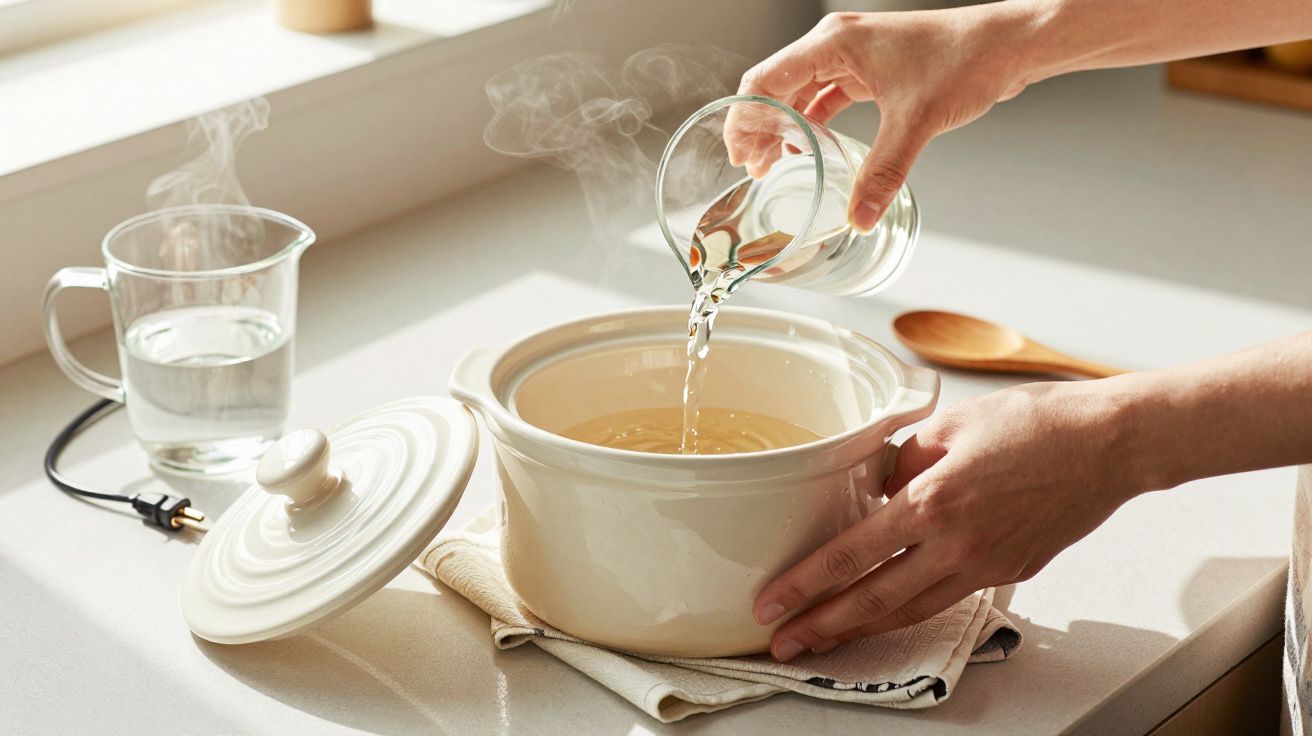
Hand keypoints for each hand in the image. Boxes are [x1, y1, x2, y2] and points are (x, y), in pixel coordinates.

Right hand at [730, 7, 1033, 230]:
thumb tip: (859, 217)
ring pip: (799, 90)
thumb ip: (882, 173)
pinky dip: (812, 120)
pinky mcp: (871, 67)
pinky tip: (808, 146)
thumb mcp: (916, 123)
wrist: (1008, 45)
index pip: (765, 79)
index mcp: (835, 43)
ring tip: (771, 161)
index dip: (745, 119)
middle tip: (751, 167)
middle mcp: (837, 43)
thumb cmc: (966, 59)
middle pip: (776, 84)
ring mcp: (854, 54)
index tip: (739, 155)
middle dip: (758, 126)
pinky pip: (826, 93)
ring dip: (783, 124)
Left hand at [754, 381, 1145, 661]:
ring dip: (863, 629)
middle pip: (875, 600)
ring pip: (912, 610)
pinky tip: (890, 610)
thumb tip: (879, 486)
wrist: (1110, 445)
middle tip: (784, 641)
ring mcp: (987, 565)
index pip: (852, 555)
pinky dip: (913, 609)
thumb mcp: (950, 424)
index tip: (773, 602)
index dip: (806, 584)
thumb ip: (903, 459)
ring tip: (825, 639)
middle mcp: (957, 544)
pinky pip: (950, 597)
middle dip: (823, 626)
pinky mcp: (1011, 571)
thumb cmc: (1037, 423)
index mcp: (933, 502)